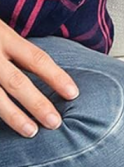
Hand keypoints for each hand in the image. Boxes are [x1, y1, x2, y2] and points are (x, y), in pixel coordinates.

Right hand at [0, 20, 77, 137]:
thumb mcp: (1, 33)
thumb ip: (18, 51)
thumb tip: (53, 77)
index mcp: (3, 37)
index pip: (36, 59)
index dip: (56, 76)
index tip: (74, 93)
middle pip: (16, 81)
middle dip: (37, 103)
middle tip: (55, 122)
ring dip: (13, 116)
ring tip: (31, 131)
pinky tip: (3, 132)